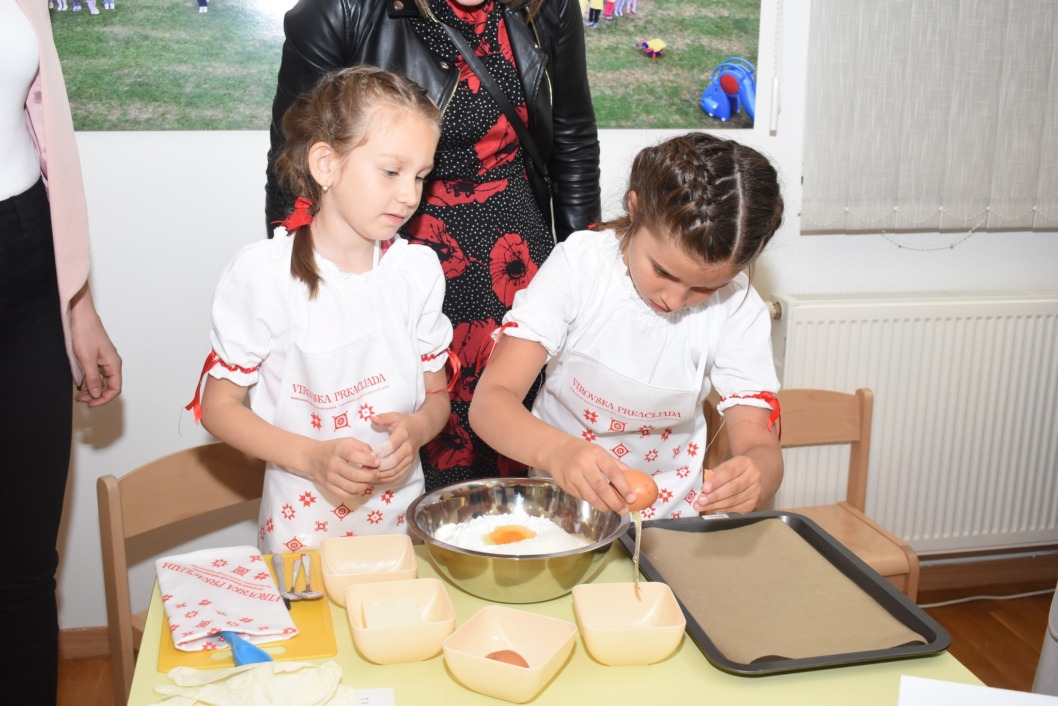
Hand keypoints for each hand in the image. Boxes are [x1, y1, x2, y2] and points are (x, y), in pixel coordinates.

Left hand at [70, 285, 121, 406]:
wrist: (80, 315)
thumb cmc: (86, 332)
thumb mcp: (87, 359)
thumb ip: (92, 378)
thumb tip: (97, 393)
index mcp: (114, 364)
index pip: (114, 388)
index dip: (103, 399)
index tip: (90, 404)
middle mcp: (111, 363)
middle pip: (107, 386)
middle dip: (95, 395)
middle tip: (81, 399)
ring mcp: (103, 360)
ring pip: (100, 380)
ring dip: (90, 388)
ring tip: (78, 392)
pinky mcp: (95, 356)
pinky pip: (94, 373)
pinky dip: (87, 379)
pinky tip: (78, 381)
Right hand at [301, 438, 378, 497]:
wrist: (311, 457)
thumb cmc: (333, 448)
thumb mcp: (347, 441)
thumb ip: (362, 447)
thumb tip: (374, 458)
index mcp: (338, 450)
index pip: (355, 456)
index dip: (369, 461)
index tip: (377, 462)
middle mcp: (332, 464)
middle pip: (355, 475)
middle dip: (370, 476)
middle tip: (376, 474)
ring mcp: (329, 478)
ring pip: (352, 487)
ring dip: (365, 485)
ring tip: (368, 480)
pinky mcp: (328, 487)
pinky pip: (345, 495)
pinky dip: (356, 493)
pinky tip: (359, 487)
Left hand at [369, 412, 424, 484]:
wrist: (420, 430)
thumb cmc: (404, 423)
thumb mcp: (395, 417)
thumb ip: (383, 418)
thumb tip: (372, 418)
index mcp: (404, 434)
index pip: (392, 445)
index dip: (380, 451)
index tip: (369, 454)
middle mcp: (408, 448)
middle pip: (394, 461)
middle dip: (379, 465)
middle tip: (366, 466)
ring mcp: (410, 458)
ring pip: (395, 470)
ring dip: (381, 474)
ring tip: (368, 473)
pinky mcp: (409, 465)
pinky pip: (398, 475)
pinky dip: (387, 478)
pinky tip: (376, 477)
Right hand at [543, 438, 636, 513]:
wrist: (555, 450)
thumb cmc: (582, 451)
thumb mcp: (599, 452)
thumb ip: (615, 464)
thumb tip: (633, 478)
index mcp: (596, 454)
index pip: (612, 472)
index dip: (623, 487)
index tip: (632, 498)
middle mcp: (584, 465)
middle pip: (601, 488)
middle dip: (615, 502)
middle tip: (624, 510)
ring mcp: (573, 476)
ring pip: (591, 496)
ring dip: (604, 506)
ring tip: (613, 509)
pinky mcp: (566, 485)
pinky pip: (582, 497)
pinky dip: (593, 502)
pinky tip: (600, 503)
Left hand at [693, 458, 764, 513]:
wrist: (761, 474)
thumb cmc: (737, 469)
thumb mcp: (728, 464)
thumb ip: (716, 473)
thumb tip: (703, 487)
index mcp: (745, 463)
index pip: (730, 472)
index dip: (716, 481)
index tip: (704, 488)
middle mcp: (753, 477)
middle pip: (733, 488)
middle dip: (714, 496)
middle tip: (700, 501)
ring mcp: (756, 492)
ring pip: (734, 501)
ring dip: (716, 505)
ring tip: (702, 507)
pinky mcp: (754, 504)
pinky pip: (736, 509)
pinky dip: (723, 509)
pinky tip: (713, 508)